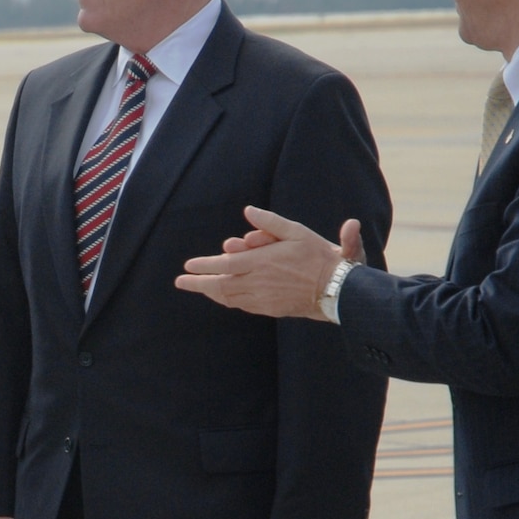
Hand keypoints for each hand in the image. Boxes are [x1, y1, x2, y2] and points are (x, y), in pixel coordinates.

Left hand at [175, 206, 363, 318]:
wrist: (338, 289)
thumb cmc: (320, 256)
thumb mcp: (297, 231)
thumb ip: (270, 222)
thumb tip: (248, 210)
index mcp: (262, 261)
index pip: (225, 264)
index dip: (204, 266)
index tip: (188, 265)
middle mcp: (258, 282)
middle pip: (220, 285)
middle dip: (197, 283)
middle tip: (180, 281)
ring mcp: (263, 298)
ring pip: (229, 297)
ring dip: (211, 292)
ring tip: (197, 287)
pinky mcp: (270, 309)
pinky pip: (242, 305)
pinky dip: (228, 300)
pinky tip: (221, 296)